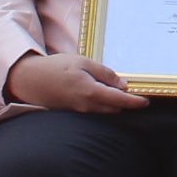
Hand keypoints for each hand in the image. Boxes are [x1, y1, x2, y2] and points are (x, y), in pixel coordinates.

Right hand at [7, 52, 143, 113]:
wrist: (29, 80)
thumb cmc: (56, 68)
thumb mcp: (83, 62)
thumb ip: (104, 73)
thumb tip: (122, 85)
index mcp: (91, 92)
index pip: (120, 100)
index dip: (135, 102)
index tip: (146, 102)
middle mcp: (87, 106)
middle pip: (114, 108)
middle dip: (125, 103)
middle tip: (134, 93)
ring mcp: (79, 112)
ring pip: (103, 112)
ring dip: (113, 105)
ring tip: (117, 93)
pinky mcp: (72, 114)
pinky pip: (92, 113)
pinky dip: (101, 106)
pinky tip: (100, 96)